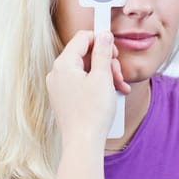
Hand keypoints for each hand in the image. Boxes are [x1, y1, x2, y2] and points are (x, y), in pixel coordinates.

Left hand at [46, 30, 129, 148]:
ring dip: (106, 74)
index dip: (101, 39)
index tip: (114, 47)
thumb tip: (104, 35)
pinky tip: (113, 92)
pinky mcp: (66, 97)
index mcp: (64, 64)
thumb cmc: (92, 112)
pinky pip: (84, 81)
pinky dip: (99, 83)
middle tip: (118, 72)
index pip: (82, 38)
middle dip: (106, 61)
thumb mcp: (102, 76)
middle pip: (86, 54)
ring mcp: (61, 86)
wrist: (84, 144)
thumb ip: (103, 52)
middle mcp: (58, 73)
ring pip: (87, 68)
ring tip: (119, 85)